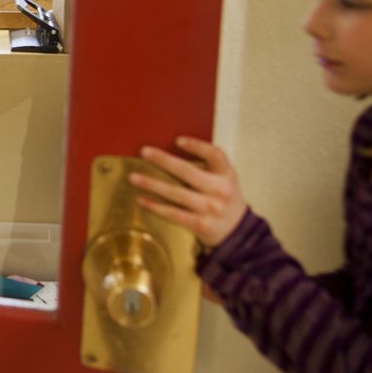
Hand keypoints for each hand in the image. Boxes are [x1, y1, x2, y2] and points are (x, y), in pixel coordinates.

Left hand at [130, 137, 246, 247]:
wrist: (238, 232)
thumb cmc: (222, 199)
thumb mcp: (223, 179)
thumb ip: (205, 166)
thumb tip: (168, 151)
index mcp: (226, 174)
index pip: (215, 155)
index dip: (197, 146)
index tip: (177, 140)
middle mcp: (219, 190)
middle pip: (188, 172)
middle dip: (163, 160)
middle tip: (144, 151)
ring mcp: (210, 208)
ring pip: (175, 193)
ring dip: (152, 184)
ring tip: (133, 177)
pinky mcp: (200, 224)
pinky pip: (173, 213)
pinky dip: (155, 206)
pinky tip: (141, 199)